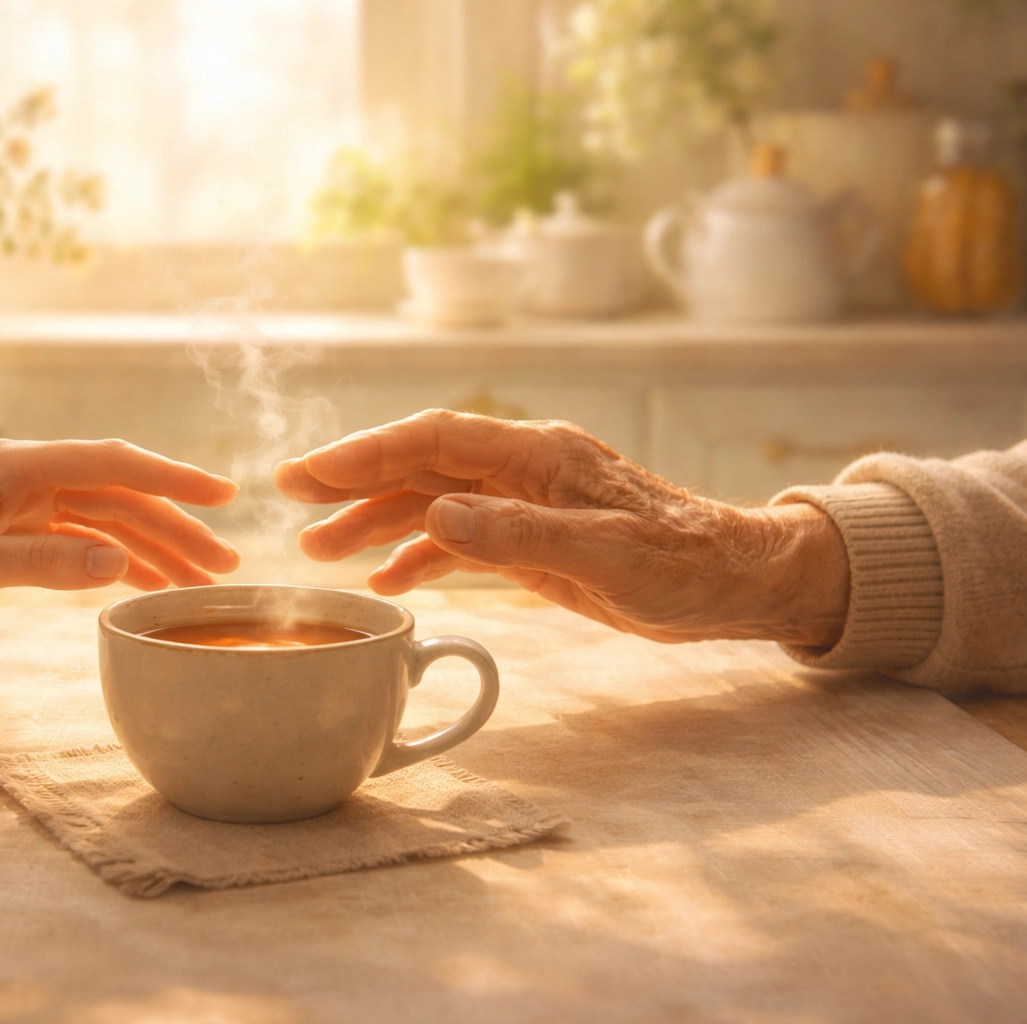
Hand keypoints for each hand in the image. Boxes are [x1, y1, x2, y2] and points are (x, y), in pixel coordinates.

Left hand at [0, 438, 239, 655]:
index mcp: (12, 469)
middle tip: (226, 569)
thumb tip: (117, 562)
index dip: (173, 479)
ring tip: (199, 584)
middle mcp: (20, 482)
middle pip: (118, 498)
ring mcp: (12, 513)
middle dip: (176, 529)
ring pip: (102, 525)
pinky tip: (141, 585)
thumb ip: (39, 564)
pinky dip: (111, 566)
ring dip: (151, 550)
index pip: (112, 464)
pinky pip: (74, 549)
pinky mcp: (0, 544)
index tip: (226, 497)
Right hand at [275, 410, 848, 646]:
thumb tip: (437, 517)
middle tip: (288, 496)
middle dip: (352, 479)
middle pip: (421, 464)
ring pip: (433, 502)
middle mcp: (523, 470)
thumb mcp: (606, 555)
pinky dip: (419, 555)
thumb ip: (520, 535)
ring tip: (317, 552)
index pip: (434, 440)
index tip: (309, 472)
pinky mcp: (534, 540)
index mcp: (539, 456)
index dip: (366, 452)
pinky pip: (461, 539)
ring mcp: (526, 503)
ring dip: (375, 522)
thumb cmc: (684, 565)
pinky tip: (384, 580)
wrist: (738, 583)